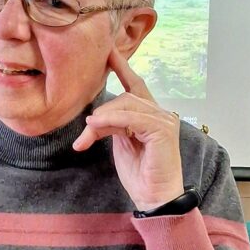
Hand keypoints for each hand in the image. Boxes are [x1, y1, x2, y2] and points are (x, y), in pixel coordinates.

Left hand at [73, 47, 183, 211]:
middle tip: (86, 132)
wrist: (155, 197)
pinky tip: (96, 126)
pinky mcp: (163, 129)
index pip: (135, 86)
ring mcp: (164, 120)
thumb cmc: (140, 174)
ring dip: (104, 117)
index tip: (109, 52)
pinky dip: (112, 120)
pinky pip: (132, 117)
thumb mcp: (120, 144)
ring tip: (89, 131)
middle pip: (125, 97)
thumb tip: (93, 118)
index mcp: (150, 115)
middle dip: (102, 112)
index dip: (122, 68)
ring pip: (127, 104)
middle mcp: (160, 114)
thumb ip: (110, 126)